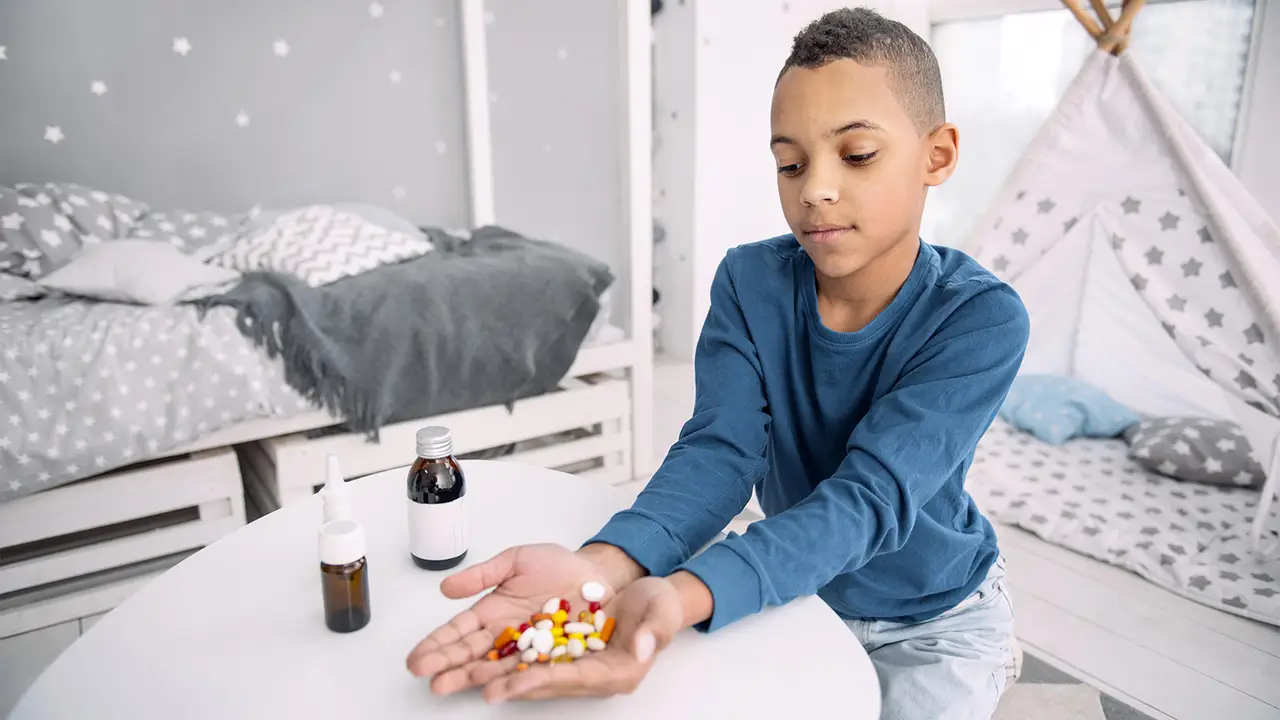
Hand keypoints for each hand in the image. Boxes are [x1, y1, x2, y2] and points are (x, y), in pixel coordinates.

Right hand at [405, 543, 640, 694]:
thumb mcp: (516, 560)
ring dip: (469, 676)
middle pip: (470, 652)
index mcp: (492, 611)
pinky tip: (490, 688)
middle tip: (423, 674)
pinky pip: (528, 670)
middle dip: (445, 663)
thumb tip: (446, 587)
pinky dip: (509, 679)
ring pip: (493, 665)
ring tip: (446, 684)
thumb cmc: (557, 566)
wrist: (596, 575)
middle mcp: (505, 634)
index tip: (416, 656)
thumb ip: (483, 574)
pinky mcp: (551, 656)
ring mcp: (527, 648)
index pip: (458, 630)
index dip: (437, 643)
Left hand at [479, 575, 684, 702]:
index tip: (510, 686)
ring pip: (528, 670)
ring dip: (495, 674)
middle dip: (506, 685)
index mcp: (617, 671)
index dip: (540, 682)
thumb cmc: (657, 605)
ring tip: (459, 677)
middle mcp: (590, 673)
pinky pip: (528, 655)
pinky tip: (477, 657)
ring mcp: (573, 662)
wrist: (648, 593)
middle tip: (474, 687)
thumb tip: (643, 648)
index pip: (573, 679)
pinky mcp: (560, 648)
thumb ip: (655, 630)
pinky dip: (503, 657)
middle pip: (542, 681)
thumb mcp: (662, 611)